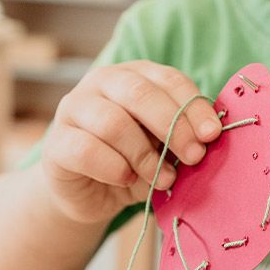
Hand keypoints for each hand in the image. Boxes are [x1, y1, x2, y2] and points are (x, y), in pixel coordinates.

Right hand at [42, 61, 223, 223]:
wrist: (88, 194)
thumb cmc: (132, 162)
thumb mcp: (163, 147)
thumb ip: (181, 138)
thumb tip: (207, 139)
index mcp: (133, 75)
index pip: (167, 79)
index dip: (193, 106)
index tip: (212, 134)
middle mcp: (100, 83)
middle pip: (139, 93)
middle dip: (173, 126)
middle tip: (194, 156)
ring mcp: (73, 110)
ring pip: (113, 122)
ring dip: (144, 155)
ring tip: (161, 178)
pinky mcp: (56, 144)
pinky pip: (86, 151)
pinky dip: (114, 168)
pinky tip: (126, 179)